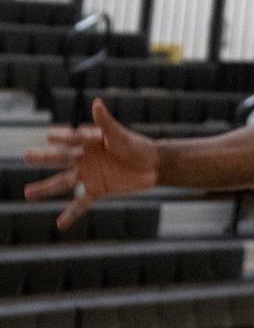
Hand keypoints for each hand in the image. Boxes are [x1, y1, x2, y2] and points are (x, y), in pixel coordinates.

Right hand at [23, 98, 157, 230]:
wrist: (153, 166)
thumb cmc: (137, 145)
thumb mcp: (119, 135)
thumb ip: (105, 122)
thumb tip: (96, 103)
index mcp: (91, 142)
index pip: (72, 138)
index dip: (62, 136)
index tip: (49, 135)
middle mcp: (86, 158)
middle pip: (61, 158)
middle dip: (44, 158)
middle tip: (26, 156)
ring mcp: (89, 175)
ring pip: (63, 182)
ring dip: (45, 188)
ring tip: (27, 194)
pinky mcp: (98, 190)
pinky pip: (80, 203)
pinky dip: (71, 214)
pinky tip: (60, 225)